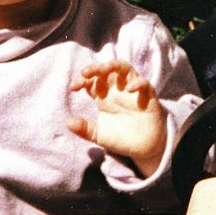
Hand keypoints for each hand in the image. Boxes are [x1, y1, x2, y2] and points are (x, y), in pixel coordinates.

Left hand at [68, 60, 166, 176]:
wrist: (143, 149)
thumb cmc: (121, 138)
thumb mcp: (99, 135)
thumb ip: (85, 129)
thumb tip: (68, 122)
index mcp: (103, 96)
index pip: (91, 80)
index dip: (81, 79)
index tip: (73, 87)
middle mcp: (117, 90)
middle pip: (106, 70)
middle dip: (95, 68)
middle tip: (85, 73)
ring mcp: (132, 91)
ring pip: (124, 68)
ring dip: (114, 65)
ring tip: (105, 69)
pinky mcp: (147, 96)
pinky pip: (143, 83)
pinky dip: (137, 83)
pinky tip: (129, 89)